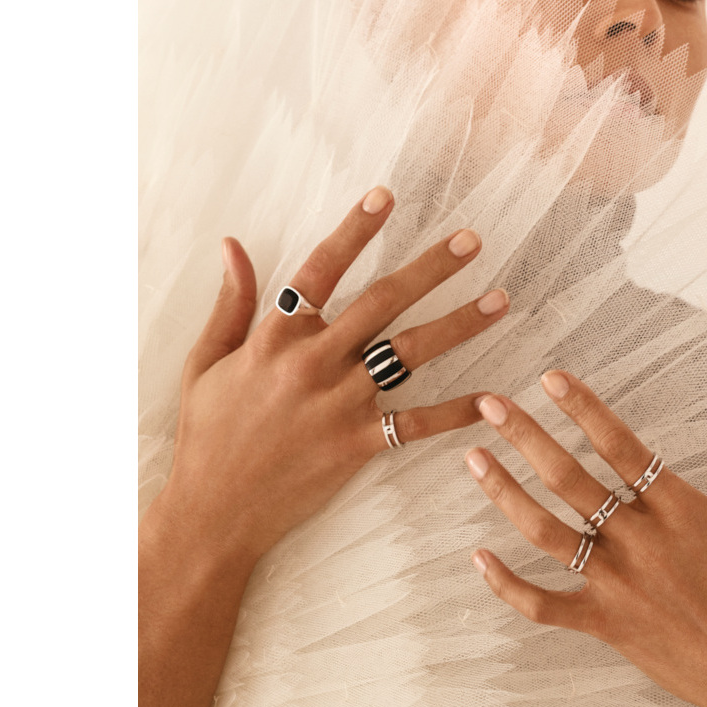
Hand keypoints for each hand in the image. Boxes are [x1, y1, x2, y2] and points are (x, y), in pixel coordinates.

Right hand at [151, 186, 508, 567]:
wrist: (213, 511)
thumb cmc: (207, 434)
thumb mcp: (206, 362)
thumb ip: (230, 303)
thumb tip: (233, 244)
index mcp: (274, 338)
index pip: (320, 270)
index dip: (354, 230)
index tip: (386, 195)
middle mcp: (311, 363)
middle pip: (380, 302)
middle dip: (430, 268)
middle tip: (471, 240)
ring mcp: (337, 404)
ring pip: (408, 353)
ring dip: (458, 324)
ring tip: (500, 300)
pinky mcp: (355, 445)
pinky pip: (415, 424)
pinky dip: (456, 412)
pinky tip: (493, 398)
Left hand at [463, 370, 706, 706]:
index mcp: (682, 511)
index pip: (622, 445)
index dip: (583, 408)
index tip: (551, 379)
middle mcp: (642, 543)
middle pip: (570, 478)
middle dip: (525, 436)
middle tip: (489, 403)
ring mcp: (619, 587)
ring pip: (547, 532)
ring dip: (505, 493)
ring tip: (474, 459)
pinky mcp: (607, 627)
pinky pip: (544, 606)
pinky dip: (507, 585)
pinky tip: (478, 558)